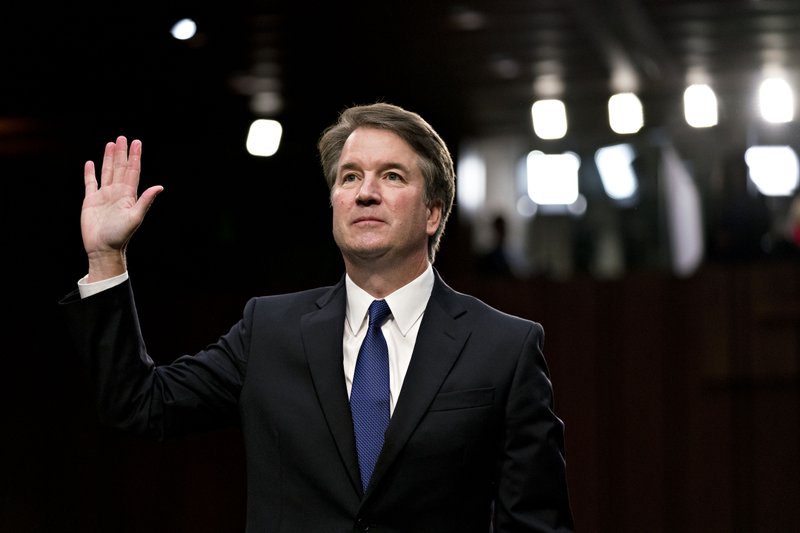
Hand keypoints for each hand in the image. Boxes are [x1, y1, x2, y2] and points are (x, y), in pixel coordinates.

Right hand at [81, 136, 162, 280]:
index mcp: (128, 195)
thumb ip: (146, 201)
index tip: (137, 142)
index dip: (135, 157)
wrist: (103, 249)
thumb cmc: (121, 236)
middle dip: (122, 153)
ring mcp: (104, 196)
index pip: (132, 171)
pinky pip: (90, 183)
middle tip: (123, 137)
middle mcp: (117, 193)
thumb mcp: (135, 217)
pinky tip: (91, 163)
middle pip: (120, 168)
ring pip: (107, 172)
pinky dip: (90, 173)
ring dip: (109, 158)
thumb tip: (160, 187)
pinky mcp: (91, 201)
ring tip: (111, 144)